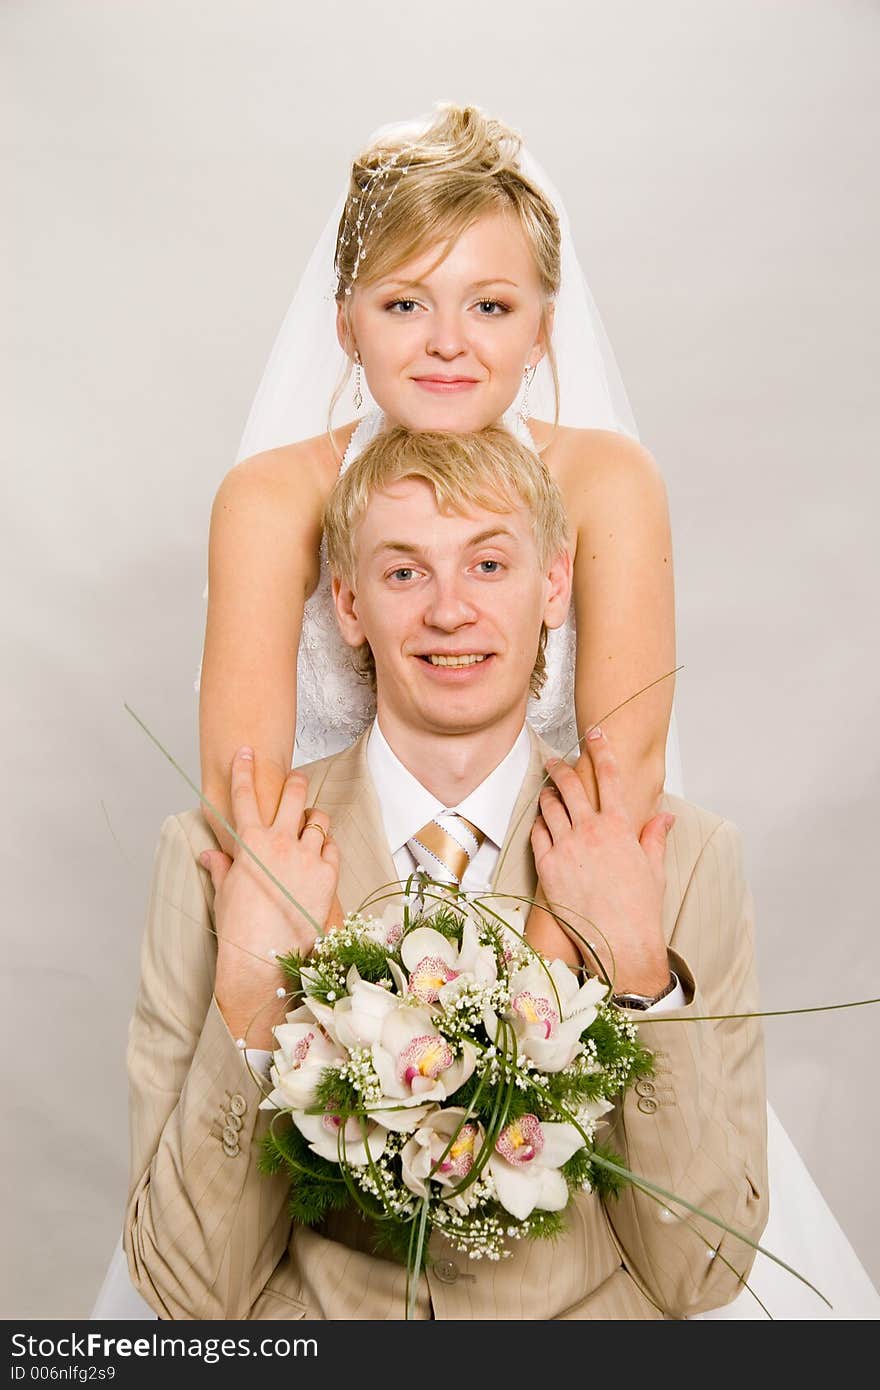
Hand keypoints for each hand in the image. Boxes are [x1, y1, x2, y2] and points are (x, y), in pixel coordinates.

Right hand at [200, 747, 339, 1047]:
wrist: (263, 958)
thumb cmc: (239, 928)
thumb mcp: (226, 894)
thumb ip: (221, 867)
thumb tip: (209, 854)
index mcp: (250, 844)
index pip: (243, 796)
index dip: (242, 769)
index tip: (245, 750)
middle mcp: (280, 843)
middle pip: (291, 795)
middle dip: (292, 782)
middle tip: (293, 779)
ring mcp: (307, 857)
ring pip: (317, 819)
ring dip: (313, 818)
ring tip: (310, 823)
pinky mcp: (328, 874)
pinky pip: (331, 847)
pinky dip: (326, 846)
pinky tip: (320, 854)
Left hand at [529, 728, 673, 994]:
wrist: (619, 943)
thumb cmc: (640, 909)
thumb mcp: (654, 868)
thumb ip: (654, 836)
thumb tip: (665, 816)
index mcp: (618, 827)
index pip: (608, 776)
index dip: (601, 750)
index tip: (595, 734)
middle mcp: (590, 832)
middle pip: (570, 786)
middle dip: (561, 768)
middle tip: (555, 761)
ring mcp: (566, 848)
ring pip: (550, 808)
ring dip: (548, 795)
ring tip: (546, 791)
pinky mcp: (548, 867)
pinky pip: (538, 835)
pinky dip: (539, 824)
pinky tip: (540, 822)